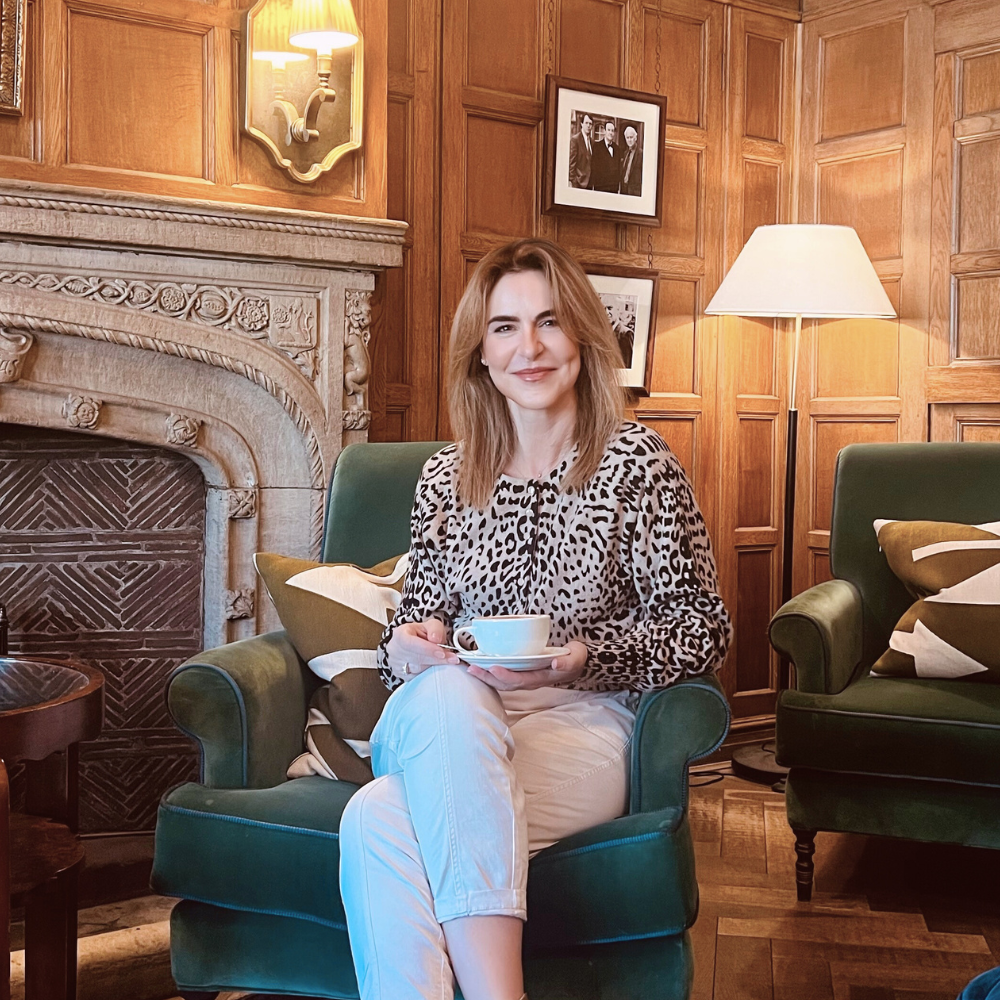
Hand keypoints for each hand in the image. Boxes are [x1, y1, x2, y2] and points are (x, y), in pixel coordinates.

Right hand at [386, 619, 461, 679]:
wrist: (411, 644)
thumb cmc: (420, 635)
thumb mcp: (430, 625)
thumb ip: (435, 628)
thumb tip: (436, 639)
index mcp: (400, 635)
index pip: (410, 643)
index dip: (427, 649)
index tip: (442, 653)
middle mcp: (395, 651)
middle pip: (416, 659)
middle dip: (436, 660)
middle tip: (452, 659)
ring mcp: (397, 666)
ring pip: (418, 671)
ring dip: (435, 667)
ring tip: (447, 662)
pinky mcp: (403, 677)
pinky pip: (419, 679)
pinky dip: (430, 674)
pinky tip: (436, 668)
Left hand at [464, 640, 588, 690]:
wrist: (575, 663)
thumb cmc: (573, 659)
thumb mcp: (575, 658)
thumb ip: (568, 661)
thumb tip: (556, 664)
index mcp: (541, 677)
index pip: (520, 679)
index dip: (506, 675)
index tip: (493, 668)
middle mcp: (530, 680)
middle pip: (505, 684)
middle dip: (488, 677)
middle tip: (471, 669)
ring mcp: (525, 677)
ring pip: (501, 682)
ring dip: (486, 676)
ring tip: (470, 668)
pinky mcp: (521, 671)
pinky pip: (503, 676)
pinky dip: (490, 672)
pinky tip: (478, 666)